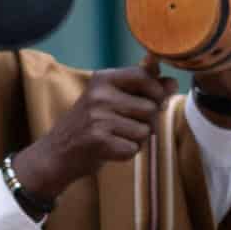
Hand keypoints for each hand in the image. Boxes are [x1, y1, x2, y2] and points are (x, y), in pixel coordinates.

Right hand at [9, 66, 172, 201]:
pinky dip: (127, 153)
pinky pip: (134, 148)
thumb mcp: (109, 97)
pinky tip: (110, 148)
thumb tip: (173, 81)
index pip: (144, 76)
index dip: (156, 91)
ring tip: (116, 137)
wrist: (57, 152)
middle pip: (151, 107)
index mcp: (103, 78)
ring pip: (145, 130)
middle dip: (147, 121)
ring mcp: (98, 117)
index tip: (152, 100)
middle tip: (125, 126)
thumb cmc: (90, 123)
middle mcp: (99, 94)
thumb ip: (141, 86)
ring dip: (137, 139)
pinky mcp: (99, 140)